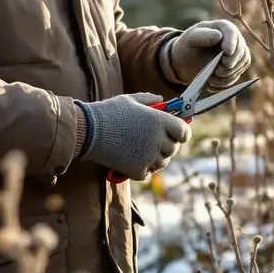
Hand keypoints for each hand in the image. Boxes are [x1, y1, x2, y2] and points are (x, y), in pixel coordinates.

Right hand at [75, 93, 191, 180]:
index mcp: (160, 121)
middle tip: (152, 140)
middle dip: (166, 144)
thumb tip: (162, 100)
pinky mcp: (137, 170)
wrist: (88, 131)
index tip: (177, 133)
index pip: (184, 132)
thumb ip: (149, 100)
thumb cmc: (109, 113)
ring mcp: (149, 157)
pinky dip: (142, 168)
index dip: (181, 132)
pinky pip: (148, 172)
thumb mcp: (130, 100)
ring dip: (155, 157)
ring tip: (140, 149)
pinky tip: (131, 158)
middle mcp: (158, 140)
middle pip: (173, 148)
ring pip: (162, 162)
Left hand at [163, 19, 250, 88]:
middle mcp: (233, 39)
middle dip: (231, 63)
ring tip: (212, 78)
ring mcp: (236, 53)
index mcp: (222, 27)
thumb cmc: (187, 46)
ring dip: (228, 74)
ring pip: (242, 64)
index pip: (232, 32)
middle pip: (241, 51)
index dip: (232, 42)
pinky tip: (212, 83)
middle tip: (218, 71)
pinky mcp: (236, 67)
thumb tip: (219, 36)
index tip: (227, 52)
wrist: (186, 61)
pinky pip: (237, 75)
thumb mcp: (189, 39)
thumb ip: (202, 36)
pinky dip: (225, 82)